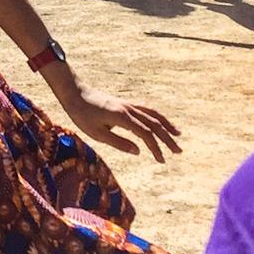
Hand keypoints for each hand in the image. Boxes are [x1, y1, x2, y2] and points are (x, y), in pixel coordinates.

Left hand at [57, 85, 181, 161]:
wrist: (74, 93)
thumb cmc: (82, 115)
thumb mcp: (98, 133)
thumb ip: (119, 143)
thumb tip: (139, 151)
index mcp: (122, 117)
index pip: (146, 134)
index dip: (156, 148)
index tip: (161, 160)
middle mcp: (129, 109)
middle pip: (154, 123)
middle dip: (168, 138)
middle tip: (179, 151)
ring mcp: (128, 104)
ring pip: (153, 113)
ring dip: (166, 124)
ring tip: (178, 134)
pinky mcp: (125, 103)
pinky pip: (146, 109)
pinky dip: (156, 116)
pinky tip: (160, 122)